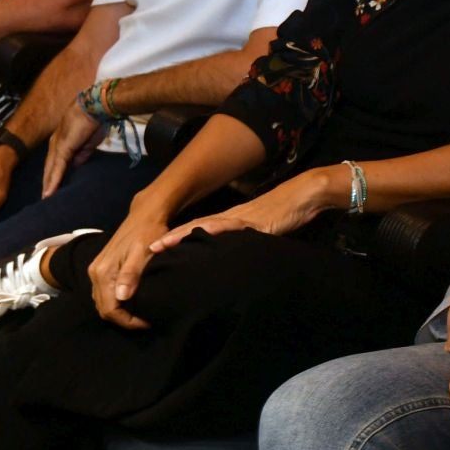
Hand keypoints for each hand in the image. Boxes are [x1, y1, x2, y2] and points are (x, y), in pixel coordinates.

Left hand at [42, 101, 105, 197]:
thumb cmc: (94, 121)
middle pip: (49, 166)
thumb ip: (82, 154)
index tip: (52, 186)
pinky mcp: (62, 148)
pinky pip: (56, 168)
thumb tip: (77, 165)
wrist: (95, 108)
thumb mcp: (89, 142)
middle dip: (47, 181)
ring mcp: (57, 146)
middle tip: (45, 196)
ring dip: (47, 184)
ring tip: (45, 198)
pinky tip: (49, 192)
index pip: (55, 161)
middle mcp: (56, 143)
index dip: (53, 173)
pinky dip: (53, 181)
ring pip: (50, 169)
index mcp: (63, 141)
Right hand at [84, 209, 172, 329]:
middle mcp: (95, 273)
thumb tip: (121, 297)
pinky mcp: (102, 268)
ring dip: (119, 312)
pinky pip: (103, 293)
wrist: (144, 215)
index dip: (127, 321)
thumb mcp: (143, 252)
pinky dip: (115, 302)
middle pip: (103, 308)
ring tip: (140, 314)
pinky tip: (132, 302)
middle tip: (144, 321)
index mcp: (103, 272)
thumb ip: (131, 274)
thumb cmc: (148, 232)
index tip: (146, 322)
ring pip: (102, 302)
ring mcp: (96, 270)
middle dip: (122, 319)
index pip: (110, 308)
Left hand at [149, 167, 338, 250]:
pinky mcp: (254, 222)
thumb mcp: (260, 232)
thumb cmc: (285, 214)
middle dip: (169, 239)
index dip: (174, 240)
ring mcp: (240, 219)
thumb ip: (244, 240)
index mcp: (230, 221)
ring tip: (158, 246)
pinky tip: (201, 235)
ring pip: (204, 227)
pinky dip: (214, 231)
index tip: (152, 249)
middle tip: (145, 250)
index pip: (197, 231)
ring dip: (180, 236)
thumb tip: (233, 253)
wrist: (304, 196)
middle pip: (193, 228)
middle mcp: (229, 218)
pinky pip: (230, 226)